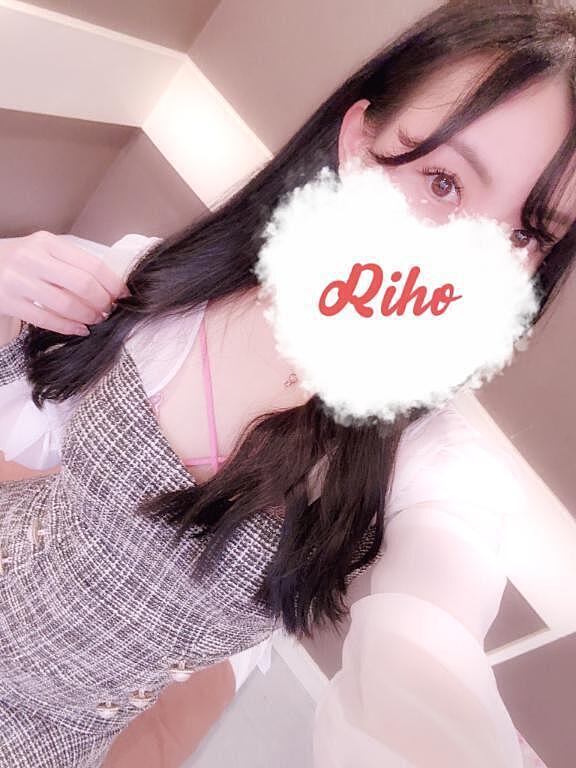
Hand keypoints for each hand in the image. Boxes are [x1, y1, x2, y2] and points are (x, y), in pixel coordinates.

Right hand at [0, 231, 130, 335]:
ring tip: (95, 320)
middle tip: (109, 310)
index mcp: (46, 242)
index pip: (91, 265)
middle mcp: (31, 258)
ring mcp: (17, 280)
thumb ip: (70, 263)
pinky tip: (79, 329)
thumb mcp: (42, 251)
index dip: (113, 284)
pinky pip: (46, 319)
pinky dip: (68, 327)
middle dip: (102, 302)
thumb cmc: (18, 261)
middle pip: (82, 285)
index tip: (123, 295)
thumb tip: (110, 286)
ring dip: (87, 316)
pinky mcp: (8, 301)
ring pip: (66, 304)